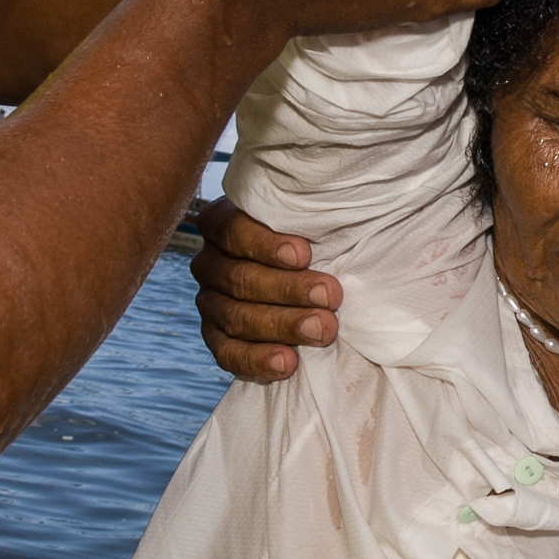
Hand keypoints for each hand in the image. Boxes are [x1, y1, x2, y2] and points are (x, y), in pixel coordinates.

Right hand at [192, 199, 339, 382]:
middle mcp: (210, 262)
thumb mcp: (314, 215)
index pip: (232, 230)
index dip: (264, 244)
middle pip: (240, 277)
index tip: (304, 255)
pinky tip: (288, 364)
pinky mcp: (217, 336)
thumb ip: (316, 210)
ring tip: (323, 330)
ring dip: (283, 325)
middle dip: (289, 289)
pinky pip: (228, 353)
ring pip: (237, 317)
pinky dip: (257, 360)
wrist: (311, 276)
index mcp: (223, 221)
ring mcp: (209, 302)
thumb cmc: (317, 235)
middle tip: (331, 296)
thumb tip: (349, 195)